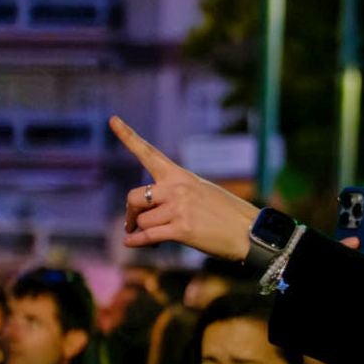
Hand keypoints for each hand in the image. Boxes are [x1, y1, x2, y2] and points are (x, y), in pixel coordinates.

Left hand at [112, 115, 261, 260]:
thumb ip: (175, 194)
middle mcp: (178, 188)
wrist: (250, 232)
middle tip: (132, 223)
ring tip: (151, 238)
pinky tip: (130, 243)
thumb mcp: (202, 192)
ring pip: (142, 221)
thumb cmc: (227, 214)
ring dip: (141, 231)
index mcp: (181, 175)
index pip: (149, 153)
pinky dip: (136, 242)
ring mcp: (179, 209)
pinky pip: (147, 236)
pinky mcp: (182, 230)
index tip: (113, 119)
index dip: (128, 136)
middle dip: (131, 213)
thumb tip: (148, 214)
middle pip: (135, 196)